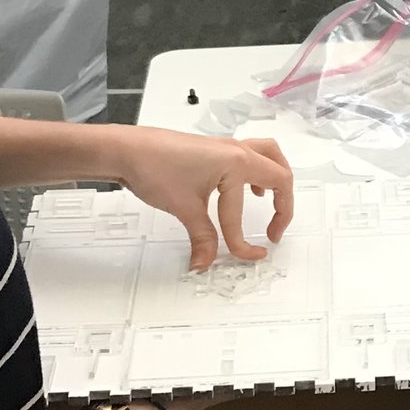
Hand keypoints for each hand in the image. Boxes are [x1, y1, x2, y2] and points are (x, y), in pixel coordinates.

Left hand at [113, 128, 293, 269]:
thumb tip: (205, 262)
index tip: (249, 256)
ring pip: (268, 156)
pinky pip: (250, 156)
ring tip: (272, 204)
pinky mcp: (213, 150)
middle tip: (275, 230)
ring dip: (276, 180)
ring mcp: (225, 147)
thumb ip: (202, 238)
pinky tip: (246, 189)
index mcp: (236, 162)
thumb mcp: (184, 208)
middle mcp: (237, 151)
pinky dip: (258, 172)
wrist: (126, 150)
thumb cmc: (154, 168)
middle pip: (279, 173)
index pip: (248, 210)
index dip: (247, 239)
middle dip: (283, 204)